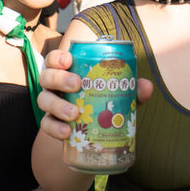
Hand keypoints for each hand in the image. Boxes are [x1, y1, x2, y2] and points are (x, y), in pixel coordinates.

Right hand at [37, 49, 152, 140]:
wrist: (93, 133)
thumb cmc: (103, 102)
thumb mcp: (118, 94)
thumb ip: (131, 89)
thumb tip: (146, 86)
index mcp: (67, 72)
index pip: (55, 59)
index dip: (58, 57)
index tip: (69, 60)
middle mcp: (54, 87)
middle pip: (46, 76)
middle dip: (59, 78)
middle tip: (76, 84)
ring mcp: (50, 106)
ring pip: (43, 100)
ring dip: (57, 105)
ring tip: (74, 113)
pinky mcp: (51, 125)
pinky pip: (46, 125)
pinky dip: (54, 128)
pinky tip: (66, 132)